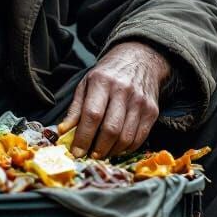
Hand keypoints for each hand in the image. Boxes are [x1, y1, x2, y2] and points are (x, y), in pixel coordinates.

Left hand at [57, 42, 170, 158]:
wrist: (140, 60)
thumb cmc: (108, 74)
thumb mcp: (86, 84)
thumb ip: (75, 108)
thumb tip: (63, 131)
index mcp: (103, 82)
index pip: (92, 115)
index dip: (83, 137)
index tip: (76, 152)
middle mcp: (123, 91)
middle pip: (111, 129)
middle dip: (98, 149)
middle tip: (89, 156)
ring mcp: (140, 102)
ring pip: (126, 137)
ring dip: (111, 151)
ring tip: (101, 153)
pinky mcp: (152, 111)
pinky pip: (139, 138)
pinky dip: (126, 149)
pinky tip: (116, 148)